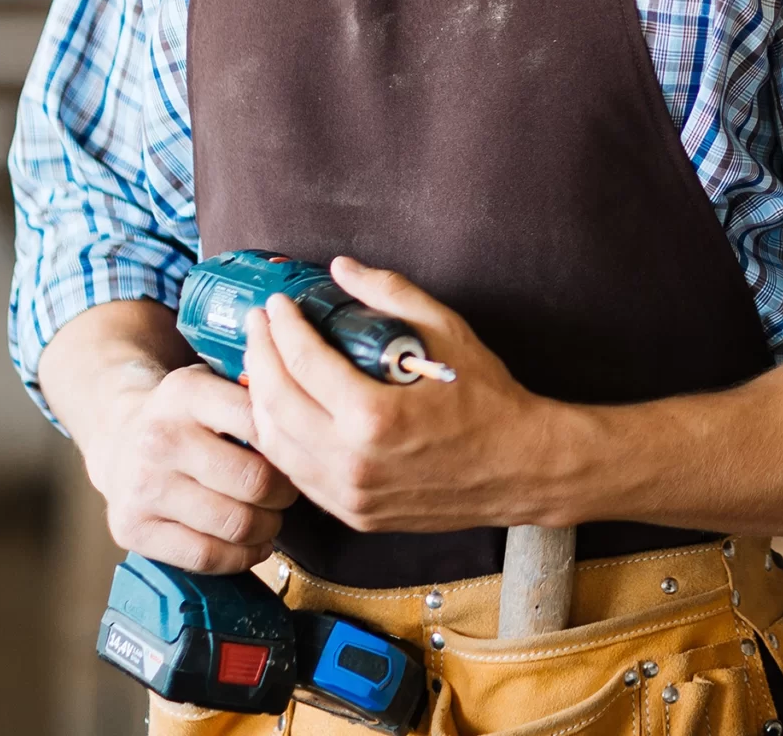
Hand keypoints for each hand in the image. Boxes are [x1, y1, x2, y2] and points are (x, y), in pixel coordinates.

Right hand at [88, 364, 300, 572]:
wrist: (118, 436)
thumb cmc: (188, 414)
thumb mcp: (217, 383)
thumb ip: (260, 395)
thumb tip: (316, 423)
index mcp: (186, 392)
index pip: (263, 422)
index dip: (293, 446)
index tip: (302, 455)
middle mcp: (159, 439)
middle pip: (255, 481)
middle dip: (286, 494)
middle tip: (289, 494)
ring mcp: (141, 487)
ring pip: (235, 523)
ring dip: (268, 528)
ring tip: (272, 519)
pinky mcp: (131, 528)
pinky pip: (206, 556)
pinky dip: (241, 557)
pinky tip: (251, 546)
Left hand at [242, 257, 591, 534]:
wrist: (522, 467)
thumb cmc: (490, 400)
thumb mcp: (447, 332)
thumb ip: (390, 294)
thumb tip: (342, 268)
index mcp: (374, 417)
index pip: (302, 363)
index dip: (282, 327)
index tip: (278, 305)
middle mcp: (352, 462)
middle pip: (274, 403)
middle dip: (260, 355)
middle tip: (259, 326)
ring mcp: (349, 495)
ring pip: (275, 445)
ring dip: (260, 399)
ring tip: (265, 364)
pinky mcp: (353, 514)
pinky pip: (297, 474)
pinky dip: (281, 438)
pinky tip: (285, 410)